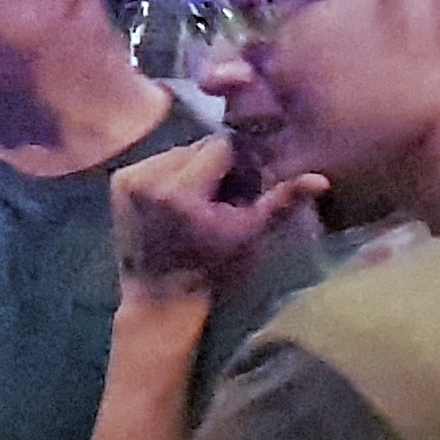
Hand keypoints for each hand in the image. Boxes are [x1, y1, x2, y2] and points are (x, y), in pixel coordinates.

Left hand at [112, 134, 322, 301]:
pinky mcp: (117, 181)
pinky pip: (156, 162)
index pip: (222, 146)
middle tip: (224, 197)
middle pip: (199, 147)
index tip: (245, 187)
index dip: (241, 162)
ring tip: (201, 201)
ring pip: (178, 152)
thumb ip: (281, 201)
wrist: (159, 294)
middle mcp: (147, 178)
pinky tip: (178, 201)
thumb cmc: (211, 267)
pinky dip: (171, 174)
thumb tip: (322, 179)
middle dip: (217, 165)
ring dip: (194, 168)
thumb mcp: (249, 234)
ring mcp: (127, 178)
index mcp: (179, 191)